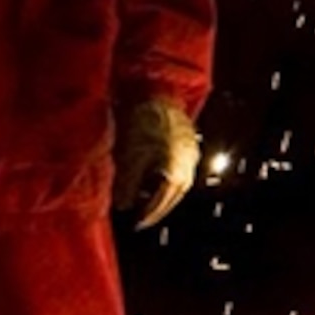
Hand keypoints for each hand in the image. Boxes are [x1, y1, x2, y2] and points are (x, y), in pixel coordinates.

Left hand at [115, 98, 200, 228]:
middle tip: (143, 217)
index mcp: (175, 172)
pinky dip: (167, 177)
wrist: (160, 91)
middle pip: (174, 195)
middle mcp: (188, 166)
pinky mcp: (189, 143)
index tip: (136, 224)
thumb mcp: (130, 156)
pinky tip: (154, 175)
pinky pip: (181, 168)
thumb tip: (123, 206)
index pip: (162, 203)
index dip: (148, 216)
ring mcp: (191, 153)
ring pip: (179, 182)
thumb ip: (127, 185)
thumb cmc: (143, 123)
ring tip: (146, 198)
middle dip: (158, 208)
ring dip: (164, 193)